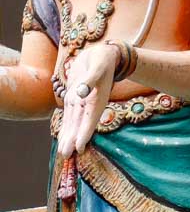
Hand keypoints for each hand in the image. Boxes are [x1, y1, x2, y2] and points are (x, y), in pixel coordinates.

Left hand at [58, 43, 119, 157]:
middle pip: (80, 125)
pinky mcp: (75, 98)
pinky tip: (64, 137)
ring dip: (69, 138)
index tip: (79, 148)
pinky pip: (70, 116)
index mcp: (97, 99)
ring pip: (74, 123)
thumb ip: (90, 79)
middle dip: (73, 141)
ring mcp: (82, 102)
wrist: (104, 55)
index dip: (84, 134)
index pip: (90, 119)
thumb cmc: (103, 59)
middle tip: (66, 156)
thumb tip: (80, 91)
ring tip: (64, 153)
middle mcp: (89, 103)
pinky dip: (67, 128)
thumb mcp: (98, 66)